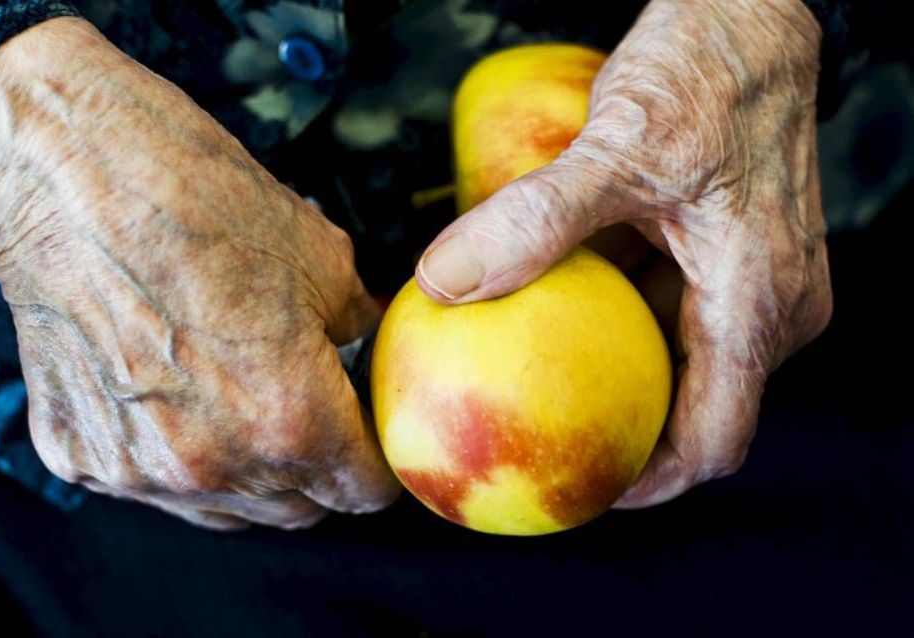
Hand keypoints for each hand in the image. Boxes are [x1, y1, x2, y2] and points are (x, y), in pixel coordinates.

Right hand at [0, 17, 399, 529]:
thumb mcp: (319, 255)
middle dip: (319, 469)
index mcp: (289, 417)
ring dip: (251, 474)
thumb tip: (363, 343)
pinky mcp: (82, 456)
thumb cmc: (194, 203)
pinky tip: (173, 393)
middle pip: (299, 511)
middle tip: (313, 415)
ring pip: (228, 509)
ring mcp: (141, 468)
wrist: (70, 177)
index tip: (369, 441)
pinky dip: (176, 453)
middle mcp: (215, 462)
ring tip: (241, 404)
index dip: (375, 463)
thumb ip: (356, 325)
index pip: (362, 490)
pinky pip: (154, 483)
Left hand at [416, 0, 831, 506]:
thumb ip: (532, 221)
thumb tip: (445, 283)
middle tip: (544, 438)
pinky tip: (563, 305)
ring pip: (682, 358)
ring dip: (618, 372)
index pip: (713, 440)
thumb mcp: (615, 148)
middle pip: (695, 408)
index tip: (580, 491)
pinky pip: (676, 309)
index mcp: (759, 302)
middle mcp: (771, 305)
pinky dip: (622, 319)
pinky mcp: (731, 252)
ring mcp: (755, 279)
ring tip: (542, 380)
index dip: (648, 483)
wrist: (751, 11)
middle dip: (622, 429)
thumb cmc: (707, 71)